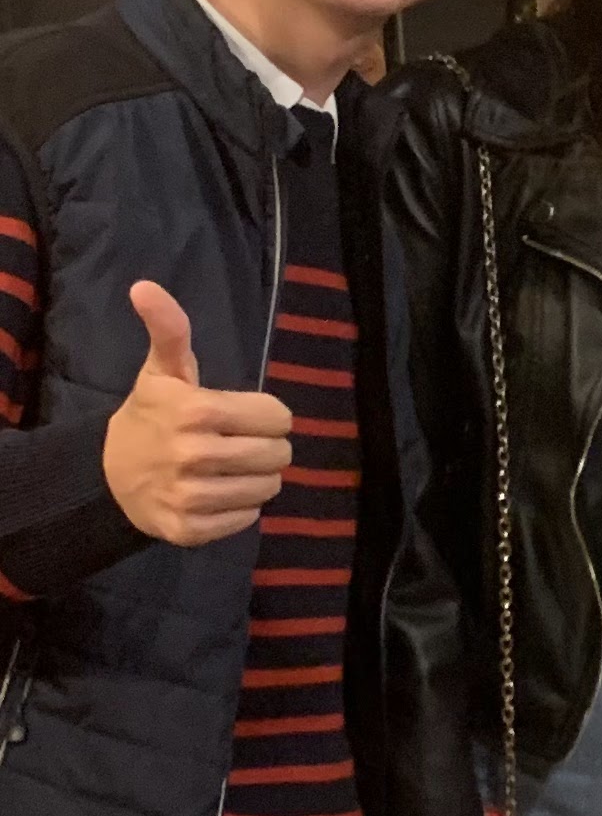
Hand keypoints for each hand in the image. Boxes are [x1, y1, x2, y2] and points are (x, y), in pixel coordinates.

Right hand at [101, 282, 293, 547]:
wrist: (108, 474)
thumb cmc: (151, 416)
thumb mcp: (162, 370)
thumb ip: (168, 329)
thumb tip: (144, 286)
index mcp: (198, 411)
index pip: (278, 418)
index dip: (269, 416)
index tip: (247, 417)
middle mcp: (195, 455)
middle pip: (278, 455)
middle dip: (268, 448)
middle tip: (242, 444)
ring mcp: (190, 496)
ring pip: (266, 490)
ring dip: (257, 479)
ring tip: (231, 469)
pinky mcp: (188, 529)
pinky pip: (245, 521)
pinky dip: (239, 510)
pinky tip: (217, 494)